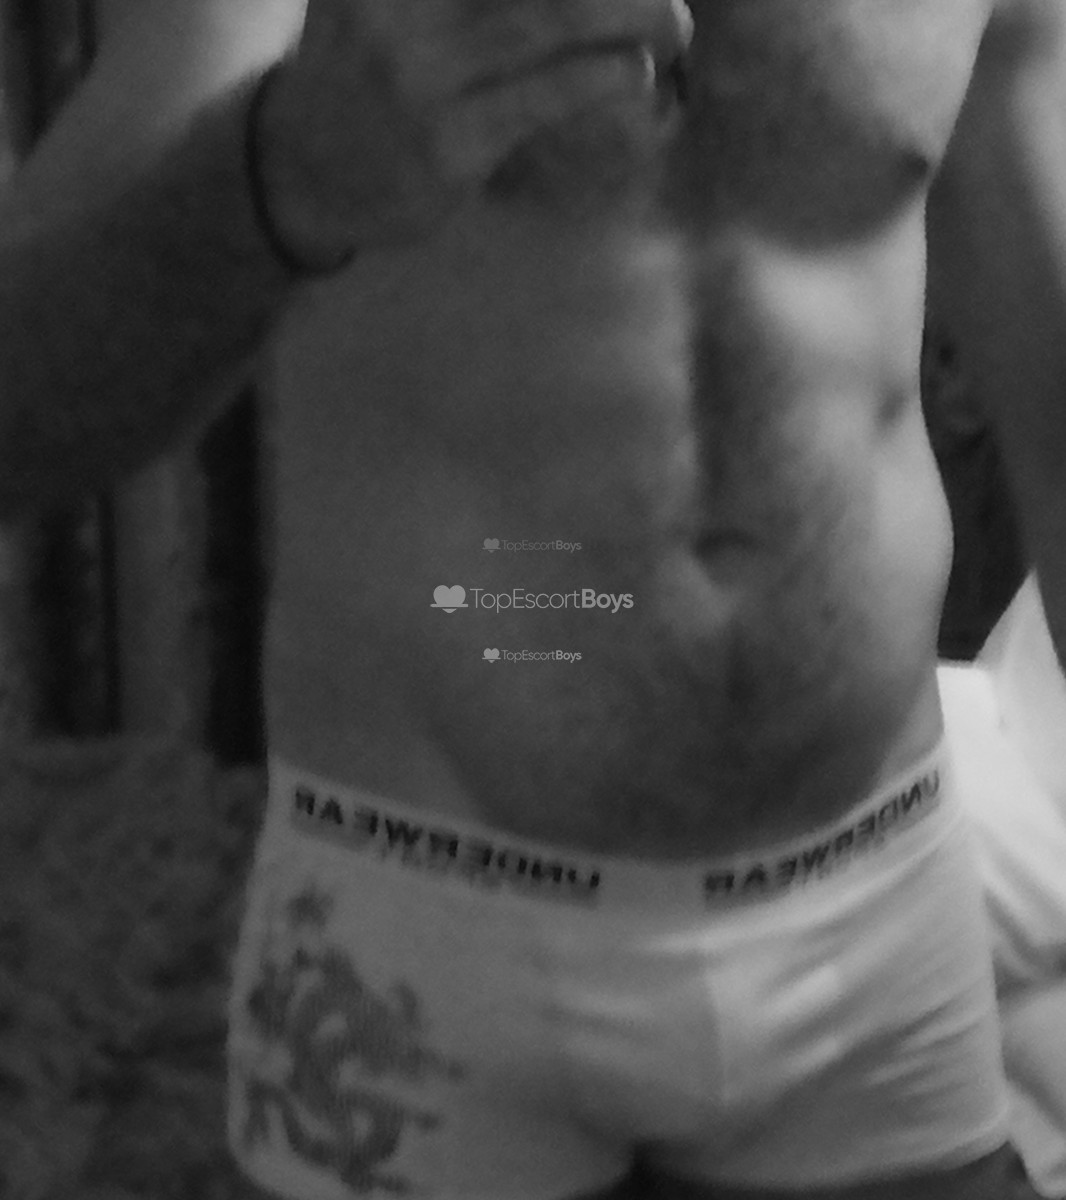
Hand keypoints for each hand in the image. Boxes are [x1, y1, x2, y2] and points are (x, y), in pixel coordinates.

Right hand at [258, 0, 692, 259]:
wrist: (300, 171)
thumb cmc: (359, 66)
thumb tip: (568, 3)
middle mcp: (397, 6)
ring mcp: (420, 76)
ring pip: (542, 21)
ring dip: (626, 16)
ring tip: (674, 25)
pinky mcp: (448, 144)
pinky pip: (541, 99)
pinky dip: (599, 78)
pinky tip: (636, 72)